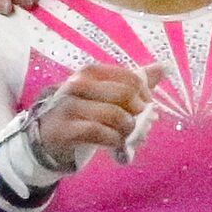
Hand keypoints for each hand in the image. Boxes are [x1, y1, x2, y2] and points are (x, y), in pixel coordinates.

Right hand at [29, 62, 150, 167]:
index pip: (131, 79)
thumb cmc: (83, 114)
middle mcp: (79, 85)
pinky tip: (115, 145)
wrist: (47, 137)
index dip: (145, 96)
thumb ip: (133, 83)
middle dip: (140, 115)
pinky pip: (101, 132)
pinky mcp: (66, 129)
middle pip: (126, 95)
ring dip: (128, 131)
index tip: (145, 109)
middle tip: (140, 128)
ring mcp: (70, 106)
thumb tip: (163, 67)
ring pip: (116, 115)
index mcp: (91, 73)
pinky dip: (114, 141)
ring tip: (126, 137)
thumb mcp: (107, 96)